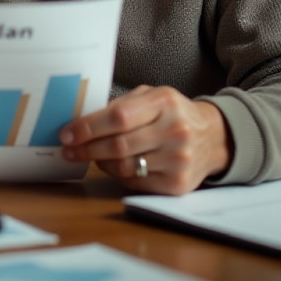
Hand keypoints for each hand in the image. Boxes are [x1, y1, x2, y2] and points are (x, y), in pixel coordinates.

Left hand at [59, 85, 232, 194]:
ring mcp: (178, 160)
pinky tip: (110, 165)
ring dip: (99, 161)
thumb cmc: (172, 113)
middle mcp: (174, 131)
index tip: (67, 133)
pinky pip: (136, 182)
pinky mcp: (178, 184)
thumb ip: (122, 105)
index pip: (119, 117)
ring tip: (87, 154)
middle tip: (68, 148)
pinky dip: (117, 174)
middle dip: (86, 147)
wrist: (213, 137)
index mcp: (164, 102)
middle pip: (119, 144)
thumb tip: (82, 119)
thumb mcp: (152, 96)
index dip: (88, 127)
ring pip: (125, 166)